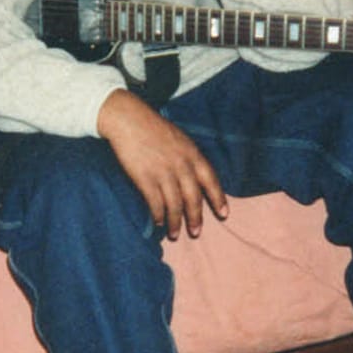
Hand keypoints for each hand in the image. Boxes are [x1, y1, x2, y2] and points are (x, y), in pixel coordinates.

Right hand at [96, 89, 227, 239]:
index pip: (211, 180)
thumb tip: (198, 177)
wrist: (128, 119)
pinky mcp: (144, 177)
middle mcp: (181, 165)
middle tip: (196, 233)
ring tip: (175, 234)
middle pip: (193, 197)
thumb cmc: (154, 129)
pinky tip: (157, 222)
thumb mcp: (181, 139)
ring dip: (175, 222)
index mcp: (193, 154)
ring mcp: (163, 172)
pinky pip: (155, 202)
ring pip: (174, 204)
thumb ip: (190, 157)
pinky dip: (157, 214)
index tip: (224, 214)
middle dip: (195, 217)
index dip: (218, 198)